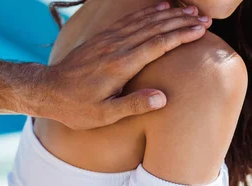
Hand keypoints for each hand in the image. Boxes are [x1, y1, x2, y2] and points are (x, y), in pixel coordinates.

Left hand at [39, 2, 210, 129]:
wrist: (46, 90)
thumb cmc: (75, 107)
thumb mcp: (103, 115)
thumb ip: (133, 105)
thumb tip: (162, 98)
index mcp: (120, 65)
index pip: (158, 44)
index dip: (181, 35)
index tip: (201, 29)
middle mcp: (115, 47)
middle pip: (154, 28)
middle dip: (181, 21)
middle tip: (204, 18)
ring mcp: (107, 40)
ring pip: (142, 21)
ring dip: (167, 14)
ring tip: (188, 9)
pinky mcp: (100, 39)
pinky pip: (127, 21)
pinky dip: (146, 13)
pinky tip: (158, 9)